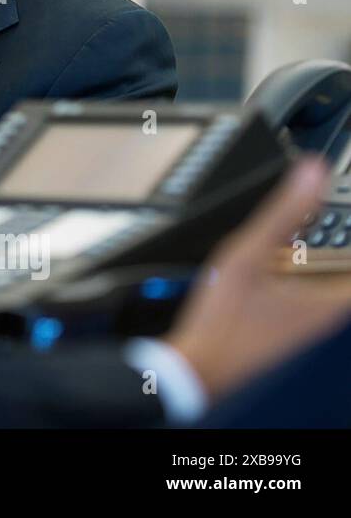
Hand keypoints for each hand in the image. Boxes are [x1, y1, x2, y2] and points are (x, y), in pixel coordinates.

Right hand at [164, 157, 350, 402]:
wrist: (200, 364)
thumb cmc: (224, 320)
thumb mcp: (249, 254)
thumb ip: (284, 211)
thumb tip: (312, 172)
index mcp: (331, 298)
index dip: (348, 233)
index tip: (339, 208)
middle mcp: (327, 314)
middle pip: (343, 269)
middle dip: (330, 241)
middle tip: (314, 215)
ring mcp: (309, 323)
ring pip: (326, 280)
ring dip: (311, 256)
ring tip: (288, 239)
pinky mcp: (290, 326)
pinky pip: (307, 292)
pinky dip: (295, 272)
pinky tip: (269, 264)